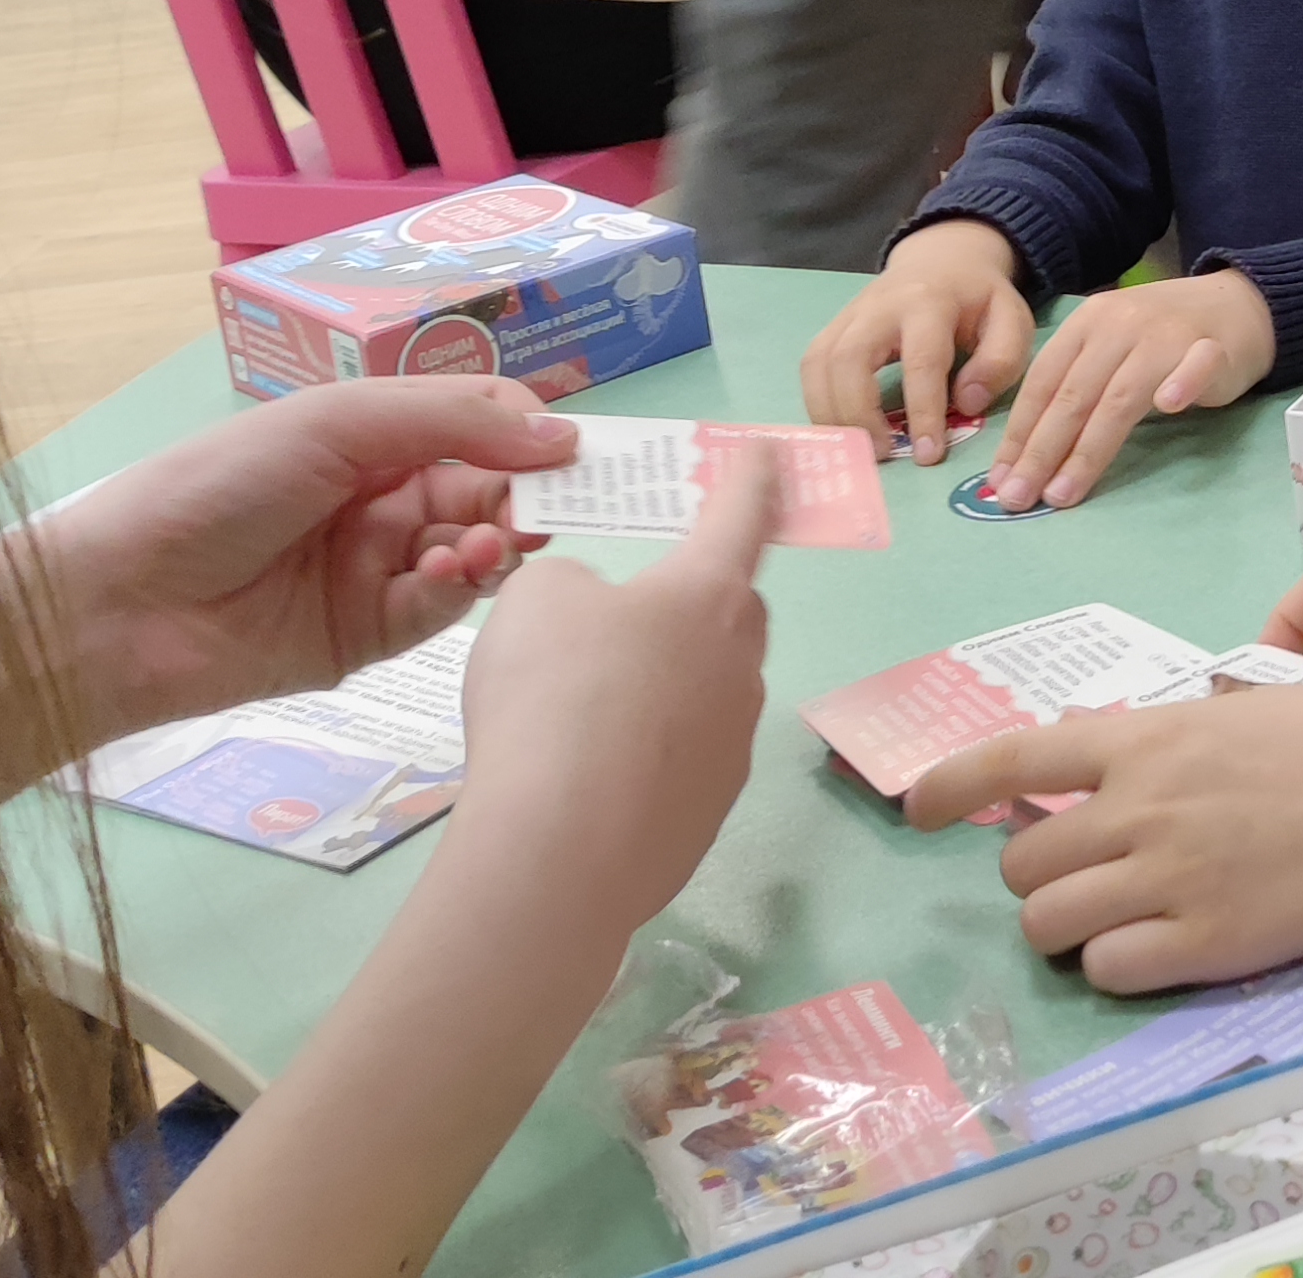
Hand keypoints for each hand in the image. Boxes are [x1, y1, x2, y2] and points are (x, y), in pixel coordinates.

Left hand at [23, 377, 577, 741]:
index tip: (578, 452)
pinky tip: (450, 574)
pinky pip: (436, 610)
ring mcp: (374, 569)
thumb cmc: (220, 487)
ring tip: (489, 546)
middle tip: (555, 509)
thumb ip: (453, 423)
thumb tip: (564, 434)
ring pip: (472, 552)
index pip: (477, 424)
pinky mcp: (366, 638)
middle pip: (487, 490)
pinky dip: (456, 589)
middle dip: (524, 495)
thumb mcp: (337, 425)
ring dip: (493, 543)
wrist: (123, 602)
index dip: (529, 434)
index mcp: (369, 435)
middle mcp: (380, 498)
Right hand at [445, 444, 776, 937]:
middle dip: (699, 599)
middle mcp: (738, 666)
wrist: (558, 850)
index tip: (766, 452)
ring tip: (588, 705)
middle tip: (643, 604)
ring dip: (665, 685)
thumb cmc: (553, 696)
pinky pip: (679, 762)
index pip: (740, 516)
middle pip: (733, 613)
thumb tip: (597, 616)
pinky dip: (644, 756)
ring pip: (706, 692)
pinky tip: (589, 775)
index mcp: (707, 596)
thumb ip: (571, 588)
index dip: (749, 477)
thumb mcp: (537, 600)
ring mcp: (732, 747)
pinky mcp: (707, 815)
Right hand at [798, 217, 1033, 464]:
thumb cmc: (977, 299)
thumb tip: (966, 403)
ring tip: (860, 449)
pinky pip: (811, 366)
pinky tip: (842, 430)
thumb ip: (1000, 360)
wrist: (941, 260)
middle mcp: (880, 306)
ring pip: (819, 364)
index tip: (928, 454)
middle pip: (849, 359)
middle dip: (859, 414)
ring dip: (832, 414)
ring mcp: (849, 315)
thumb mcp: (1011, 319)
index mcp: (930, 302)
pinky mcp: (833, 328)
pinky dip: (818, 403)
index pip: (921, 361)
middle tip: (883, 454)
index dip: (922, 411)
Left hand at [905, 687, 1302, 994]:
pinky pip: (1107, 969)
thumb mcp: (1235, 711)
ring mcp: (1165, 879)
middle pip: (1022, 864)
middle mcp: (1138, 808)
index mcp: (1146, 739)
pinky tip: (1152, 951)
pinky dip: (1112, 966)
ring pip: (1048, 923)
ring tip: (1107, 922)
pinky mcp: (1201, 944)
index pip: (1015, 758)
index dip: (951, 785)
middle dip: (1036, 877)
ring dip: (1063, 927)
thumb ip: (1159, 739)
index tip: (919, 810)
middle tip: (1080, 880)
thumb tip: (1096, 755)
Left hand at [987, 268, 1275, 511]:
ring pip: (1122, 396)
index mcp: (1086, 324)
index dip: (1020, 433)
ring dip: (1089, 447)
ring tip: (1064, 492)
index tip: (1001, 480)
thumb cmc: (1162, 338)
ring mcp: (1167, 336)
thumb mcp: (1107, 349)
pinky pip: (1196, 366)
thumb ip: (1074, 388)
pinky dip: (1182, 383)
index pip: (1044, 383)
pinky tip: (1169, 406)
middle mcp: (1119, 325)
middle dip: (1041, 451)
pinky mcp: (1212, 348)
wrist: (1236, 304)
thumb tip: (1026, 454)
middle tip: (1020, 497)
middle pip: (1074, 395)